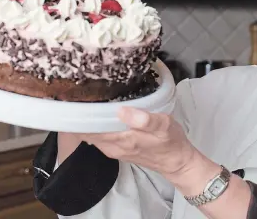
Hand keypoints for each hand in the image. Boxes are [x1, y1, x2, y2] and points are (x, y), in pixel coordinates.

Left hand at [81, 106, 197, 178]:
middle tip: (83, 94)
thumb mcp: (165, 126)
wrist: (177, 162)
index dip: (82, 113)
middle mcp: (113, 147)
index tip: (79, 97)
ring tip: (89, 100)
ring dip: (88, 120)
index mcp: (122, 140)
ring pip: (92, 134)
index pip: (90, 129)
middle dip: (83, 114)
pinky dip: (96, 126)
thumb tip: (122, 110)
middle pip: (87, 131)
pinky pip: (99, 137)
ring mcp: (114, 149)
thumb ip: (145, 120)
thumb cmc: (172, 141)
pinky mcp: (117, 149)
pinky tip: (101, 114)